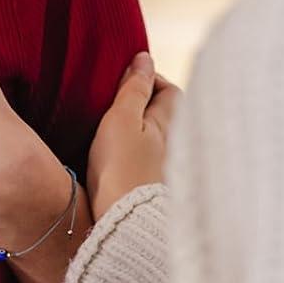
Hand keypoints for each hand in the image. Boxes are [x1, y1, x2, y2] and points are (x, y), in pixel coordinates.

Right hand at [86, 52, 180, 220]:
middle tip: (115, 101)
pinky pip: (144, 160)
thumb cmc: (121, 170)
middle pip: (164, 114)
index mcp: (169, 124)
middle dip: (144, 103)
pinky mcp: (148, 189)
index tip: (123, 79)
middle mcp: (172, 145)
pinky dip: (133, 153)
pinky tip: (115, 159)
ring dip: (137, 130)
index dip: (148, 79)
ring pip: (154, 138)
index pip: (169, 90)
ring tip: (110, 129)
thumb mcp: (122, 120)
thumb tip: (144, 58)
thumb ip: (133, 89)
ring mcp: (162, 169)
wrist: (123, 224)